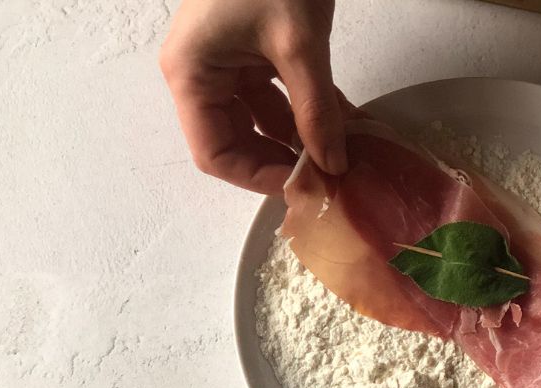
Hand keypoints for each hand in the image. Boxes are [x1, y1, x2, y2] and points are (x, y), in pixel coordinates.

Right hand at [160, 0, 345, 194]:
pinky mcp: (256, 49)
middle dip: (286, 159)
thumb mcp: (299, 46)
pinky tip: (348, 126)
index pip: (215, 153)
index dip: (259, 177)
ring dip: (304, 137)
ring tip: (347, 157)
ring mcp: (230, 60)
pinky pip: (281, 93)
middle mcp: (203, 72)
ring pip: (265, 120)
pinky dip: (311, 110)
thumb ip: (317, 110)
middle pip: (239, 141)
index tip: (306, 188)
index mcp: (192, 74)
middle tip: (332, 179)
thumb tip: (335, 164)